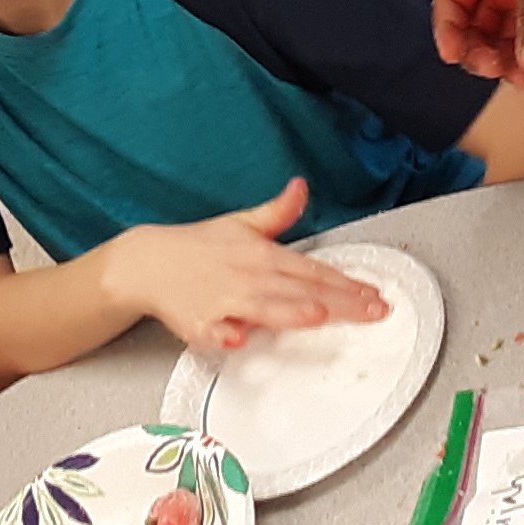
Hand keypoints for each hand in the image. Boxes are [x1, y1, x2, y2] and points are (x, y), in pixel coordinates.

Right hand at [101, 180, 390, 352]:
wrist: (147, 263)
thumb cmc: (198, 247)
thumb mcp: (241, 223)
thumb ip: (278, 212)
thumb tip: (301, 187)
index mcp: (262, 254)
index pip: (314, 270)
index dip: (348, 282)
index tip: (375, 293)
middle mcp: (248, 277)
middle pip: (301, 291)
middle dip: (340, 302)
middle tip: (374, 311)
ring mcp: (223, 300)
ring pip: (264, 308)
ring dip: (291, 311)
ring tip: (318, 315)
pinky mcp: (200, 323)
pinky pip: (214, 331)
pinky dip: (226, 334)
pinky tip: (239, 337)